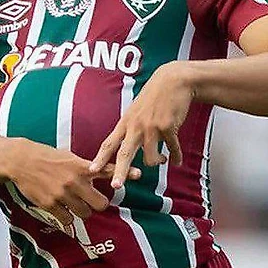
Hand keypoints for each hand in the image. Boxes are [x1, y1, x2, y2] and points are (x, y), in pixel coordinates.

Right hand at [6, 138, 140, 226]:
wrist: (21, 160)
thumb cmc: (46, 157)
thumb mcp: (69, 157)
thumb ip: (84, 167)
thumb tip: (97, 174)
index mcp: (81, 166)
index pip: (108, 170)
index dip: (125, 173)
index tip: (139, 175)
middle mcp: (74, 181)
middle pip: (100, 204)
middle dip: (99, 205)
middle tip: (93, 202)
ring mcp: (62, 194)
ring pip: (84, 214)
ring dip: (82, 212)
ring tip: (73, 204)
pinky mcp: (50, 205)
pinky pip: (66, 220)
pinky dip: (66, 217)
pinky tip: (60, 208)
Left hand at [89, 61, 192, 188]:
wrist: (173, 80)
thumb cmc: (154, 95)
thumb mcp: (136, 109)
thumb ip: (131, 127)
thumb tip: (127, 146)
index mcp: (126, 122)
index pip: (109, 143)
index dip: (100, 158)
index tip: (91, 170)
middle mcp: (136, 126)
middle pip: (125, 153)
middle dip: (120, 172)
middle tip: (115, 186)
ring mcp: (152, 127)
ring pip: (151, 158)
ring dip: (157, 162)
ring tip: (162, 160)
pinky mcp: (168, 127)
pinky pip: (172, 149)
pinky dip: (175, 156)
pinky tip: (176, 160)